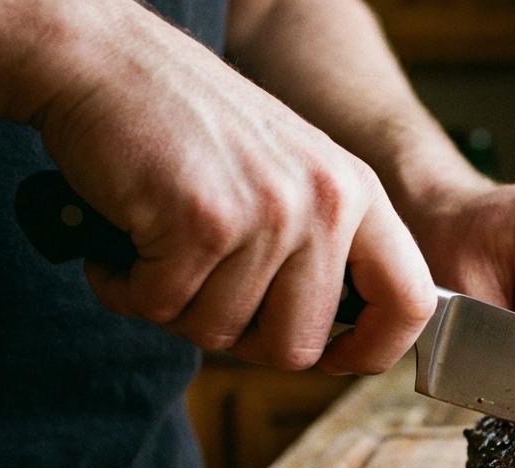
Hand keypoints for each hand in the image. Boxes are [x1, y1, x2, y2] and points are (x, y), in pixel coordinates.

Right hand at [27, 0, 434, 373]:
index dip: (374, 351)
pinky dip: (126, 288)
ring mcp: (269, 213)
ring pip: (220, 332)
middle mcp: (326, 202)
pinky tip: (124, 243)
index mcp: (357, 193)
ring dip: (172, 306)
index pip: (410, 302)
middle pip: (297, 346)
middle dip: (238, 339)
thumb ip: (320, 245)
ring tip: (158, 248)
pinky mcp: (203, 221)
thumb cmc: (185, 125)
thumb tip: (327, 341)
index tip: (334, 359)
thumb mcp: (288, 172)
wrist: (103, 61)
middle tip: (200, 293)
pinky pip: (161, 307)